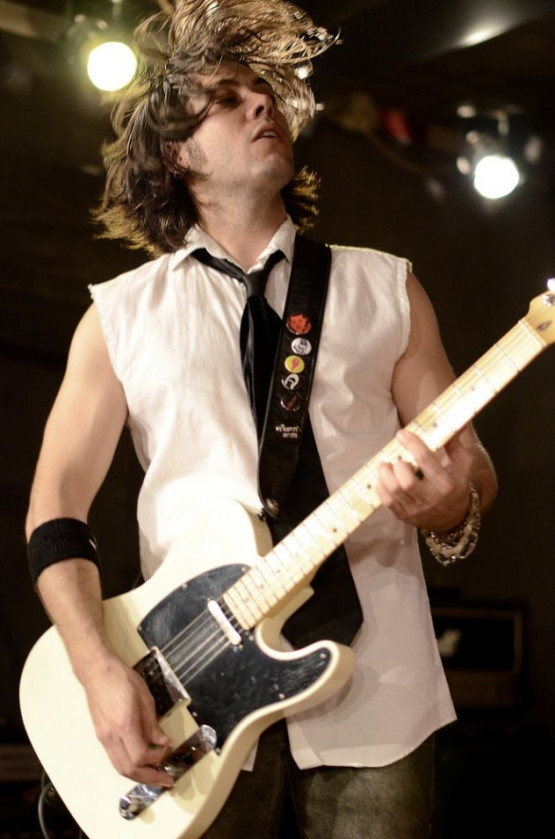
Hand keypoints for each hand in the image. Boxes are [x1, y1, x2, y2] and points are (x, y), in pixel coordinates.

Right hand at [81, 653, 173, 785]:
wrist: (97, 672)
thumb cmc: (123, 679)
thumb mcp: (145, 698)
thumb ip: (153, 724)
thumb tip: (163, 742)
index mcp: (124, 725)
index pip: (140, 756)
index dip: (156, 758)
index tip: (167, 749)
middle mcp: (110, 736)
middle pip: (128, 769)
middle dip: (149, 777)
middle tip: (166, 780)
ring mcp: (103, 738)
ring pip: (120, 768)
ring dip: (139, 776)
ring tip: (155, 776)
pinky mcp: (100, 736)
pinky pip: (115, 759)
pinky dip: (129, 766)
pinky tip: (141, 763)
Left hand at [376, 429, 473, 531]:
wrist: (454, 516)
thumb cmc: (456, 483)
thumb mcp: (461, 464)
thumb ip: (454, 442)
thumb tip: (456, 420)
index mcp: (447, 484)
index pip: (426, 461)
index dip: (412, 444)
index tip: (402, 434)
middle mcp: (432, 499)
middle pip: (407, 482)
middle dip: (398, 465)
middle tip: (397, 458)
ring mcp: (417, 510)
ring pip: (394, 492)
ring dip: (385, 474)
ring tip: (386, 465)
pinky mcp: (405, 516)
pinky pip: (387, 502)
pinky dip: (380, 487)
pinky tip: (383, 478)